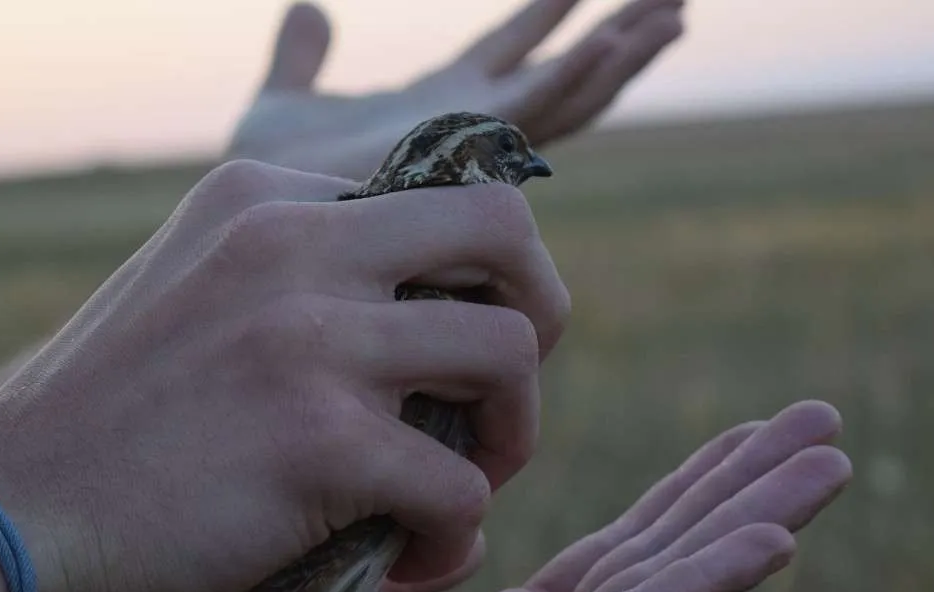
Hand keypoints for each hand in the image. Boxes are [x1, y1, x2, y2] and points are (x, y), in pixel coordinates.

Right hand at [0, 160, 569, 591]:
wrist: (10, 510)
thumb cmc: (122, 413)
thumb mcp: (211, 289)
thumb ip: (313, 273)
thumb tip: (446, 311)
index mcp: (268, 197)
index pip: (439, 199)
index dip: (478, 280)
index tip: (456, 353)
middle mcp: (294, 242)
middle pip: (502, 228)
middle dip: (540, 312)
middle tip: (504, 392)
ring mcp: (306, 336)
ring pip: (509, 352)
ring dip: (512, 434)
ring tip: (465, 483)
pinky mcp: (315, 440)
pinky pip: (459, 487)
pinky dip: (454, 534)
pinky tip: (410, 557)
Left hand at [227, 0, 683, 179]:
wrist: (259, 228)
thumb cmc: (271, 181)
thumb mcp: (287, 98)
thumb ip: (303, 58)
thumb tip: (309, 8)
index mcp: (444, 109)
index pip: (519, 56)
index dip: (557, 19)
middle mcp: (474, 130)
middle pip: (569, 76)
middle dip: (623, 37)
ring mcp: (478, 141)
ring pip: (571, 93)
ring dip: (624, 54)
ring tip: (674, 11)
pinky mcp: (468, 151)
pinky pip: (538, 108)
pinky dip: (580, 74)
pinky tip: (615, 39)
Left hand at [378, 401, 851, 591]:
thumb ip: (443, 561)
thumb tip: (433, 509)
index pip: (634, 542)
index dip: (698, 484)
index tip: (748, 431)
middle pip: (679, 548)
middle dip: (754, 483)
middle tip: (821, 420)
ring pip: (687, 580)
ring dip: (765, 517)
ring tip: (832, 459)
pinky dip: (716, 583)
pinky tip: (774, 536)